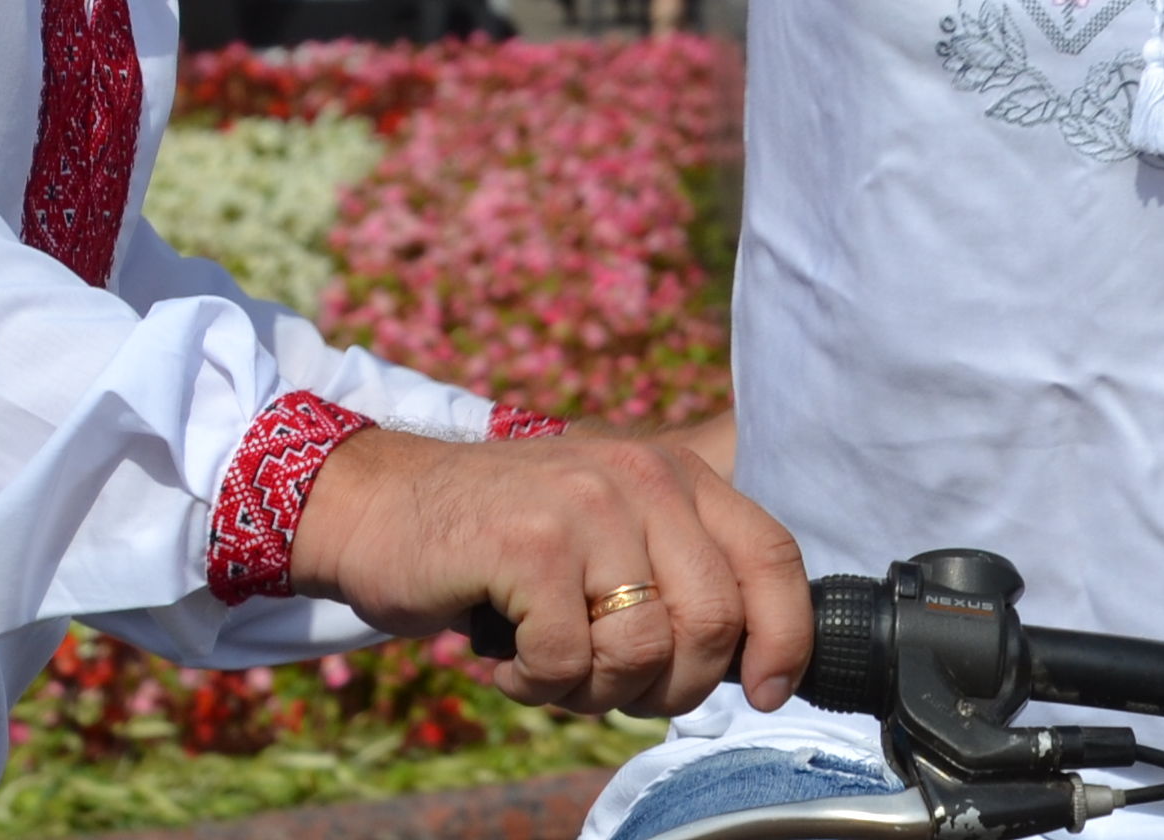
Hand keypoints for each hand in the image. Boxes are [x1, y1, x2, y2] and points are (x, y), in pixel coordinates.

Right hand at [285, 426, 808, 720]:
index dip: (783, 638)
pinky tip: (508, 658)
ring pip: (644, 651)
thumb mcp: (607, 528)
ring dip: (596, 690)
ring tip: (551, 664)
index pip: (772, 555)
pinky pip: (569, 662)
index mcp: (674, 471)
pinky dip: (537, 684)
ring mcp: (585, 504)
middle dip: (669, 685)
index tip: (763, 692)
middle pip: (714, 621)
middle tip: (609, 681)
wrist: (380, 506)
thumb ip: (678, 569)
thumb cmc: (500, 540)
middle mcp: (640, 474)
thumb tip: (760, 659)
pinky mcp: (530, 544)